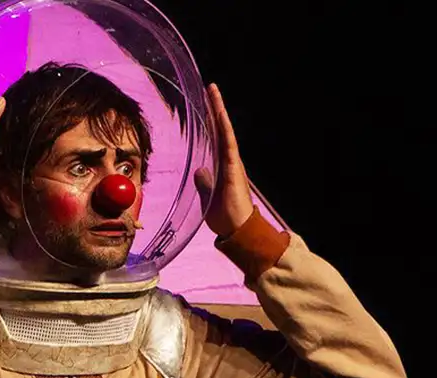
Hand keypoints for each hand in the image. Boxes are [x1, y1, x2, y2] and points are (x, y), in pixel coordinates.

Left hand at [194, 83, 254, 235]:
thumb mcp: (207, 197)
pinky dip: (224, 127)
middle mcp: (228, 160)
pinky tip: (220, 113)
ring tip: (212, 91)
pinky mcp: (233, 167)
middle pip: (220, 129)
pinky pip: (228, 143)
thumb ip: (204, 183)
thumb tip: (199, 170)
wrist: (237, 229)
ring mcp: (232, 162)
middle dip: (214, 108)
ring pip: (224, 130)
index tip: (205, 103)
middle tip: (209, 88)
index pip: (214, 138)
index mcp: (221, 166)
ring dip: (218, 110)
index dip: (210, 121)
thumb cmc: (224, 217)